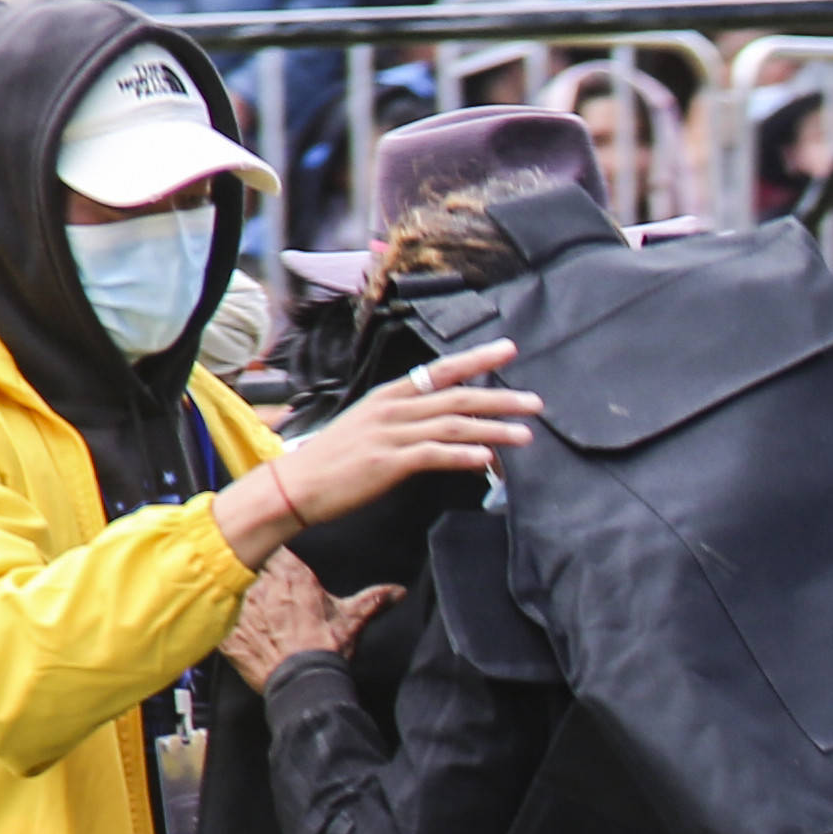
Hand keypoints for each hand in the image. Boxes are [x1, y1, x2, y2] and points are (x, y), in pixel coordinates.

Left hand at [215, 553, 396, 684]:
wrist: (302, 684)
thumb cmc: (326, 650)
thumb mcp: (353, 621)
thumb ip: (373, 599)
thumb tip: (398, 591)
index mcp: (292, 576)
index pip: (276, 550)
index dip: (278, 558)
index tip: (281, 566)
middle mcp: (261, 586)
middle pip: (250, 565)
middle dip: (257, 575)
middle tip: (269, 592)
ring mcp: (240, 608)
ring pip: (230, 590)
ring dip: (240, 598)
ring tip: (256, 614)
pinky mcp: (227, 632)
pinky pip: (219, 620)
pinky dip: (226, 625)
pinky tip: (239, 633)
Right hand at [240, 342, 542, 554]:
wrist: (296, 484)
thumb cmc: (336, 460)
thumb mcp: (373, 429)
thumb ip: (409, 424)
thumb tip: (451, 430)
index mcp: (389, 396)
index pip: (440, 371)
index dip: (476, 359)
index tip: (508, 349)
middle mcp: (392, 409)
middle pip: (456, 396)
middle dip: (500, 398)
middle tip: (536, 402)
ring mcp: (390, 434)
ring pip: (452, 425)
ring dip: (492, 429)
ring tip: (525, 434)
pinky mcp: (387, 463)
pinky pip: (432, 455)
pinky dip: (461, 456)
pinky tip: (486, 460)